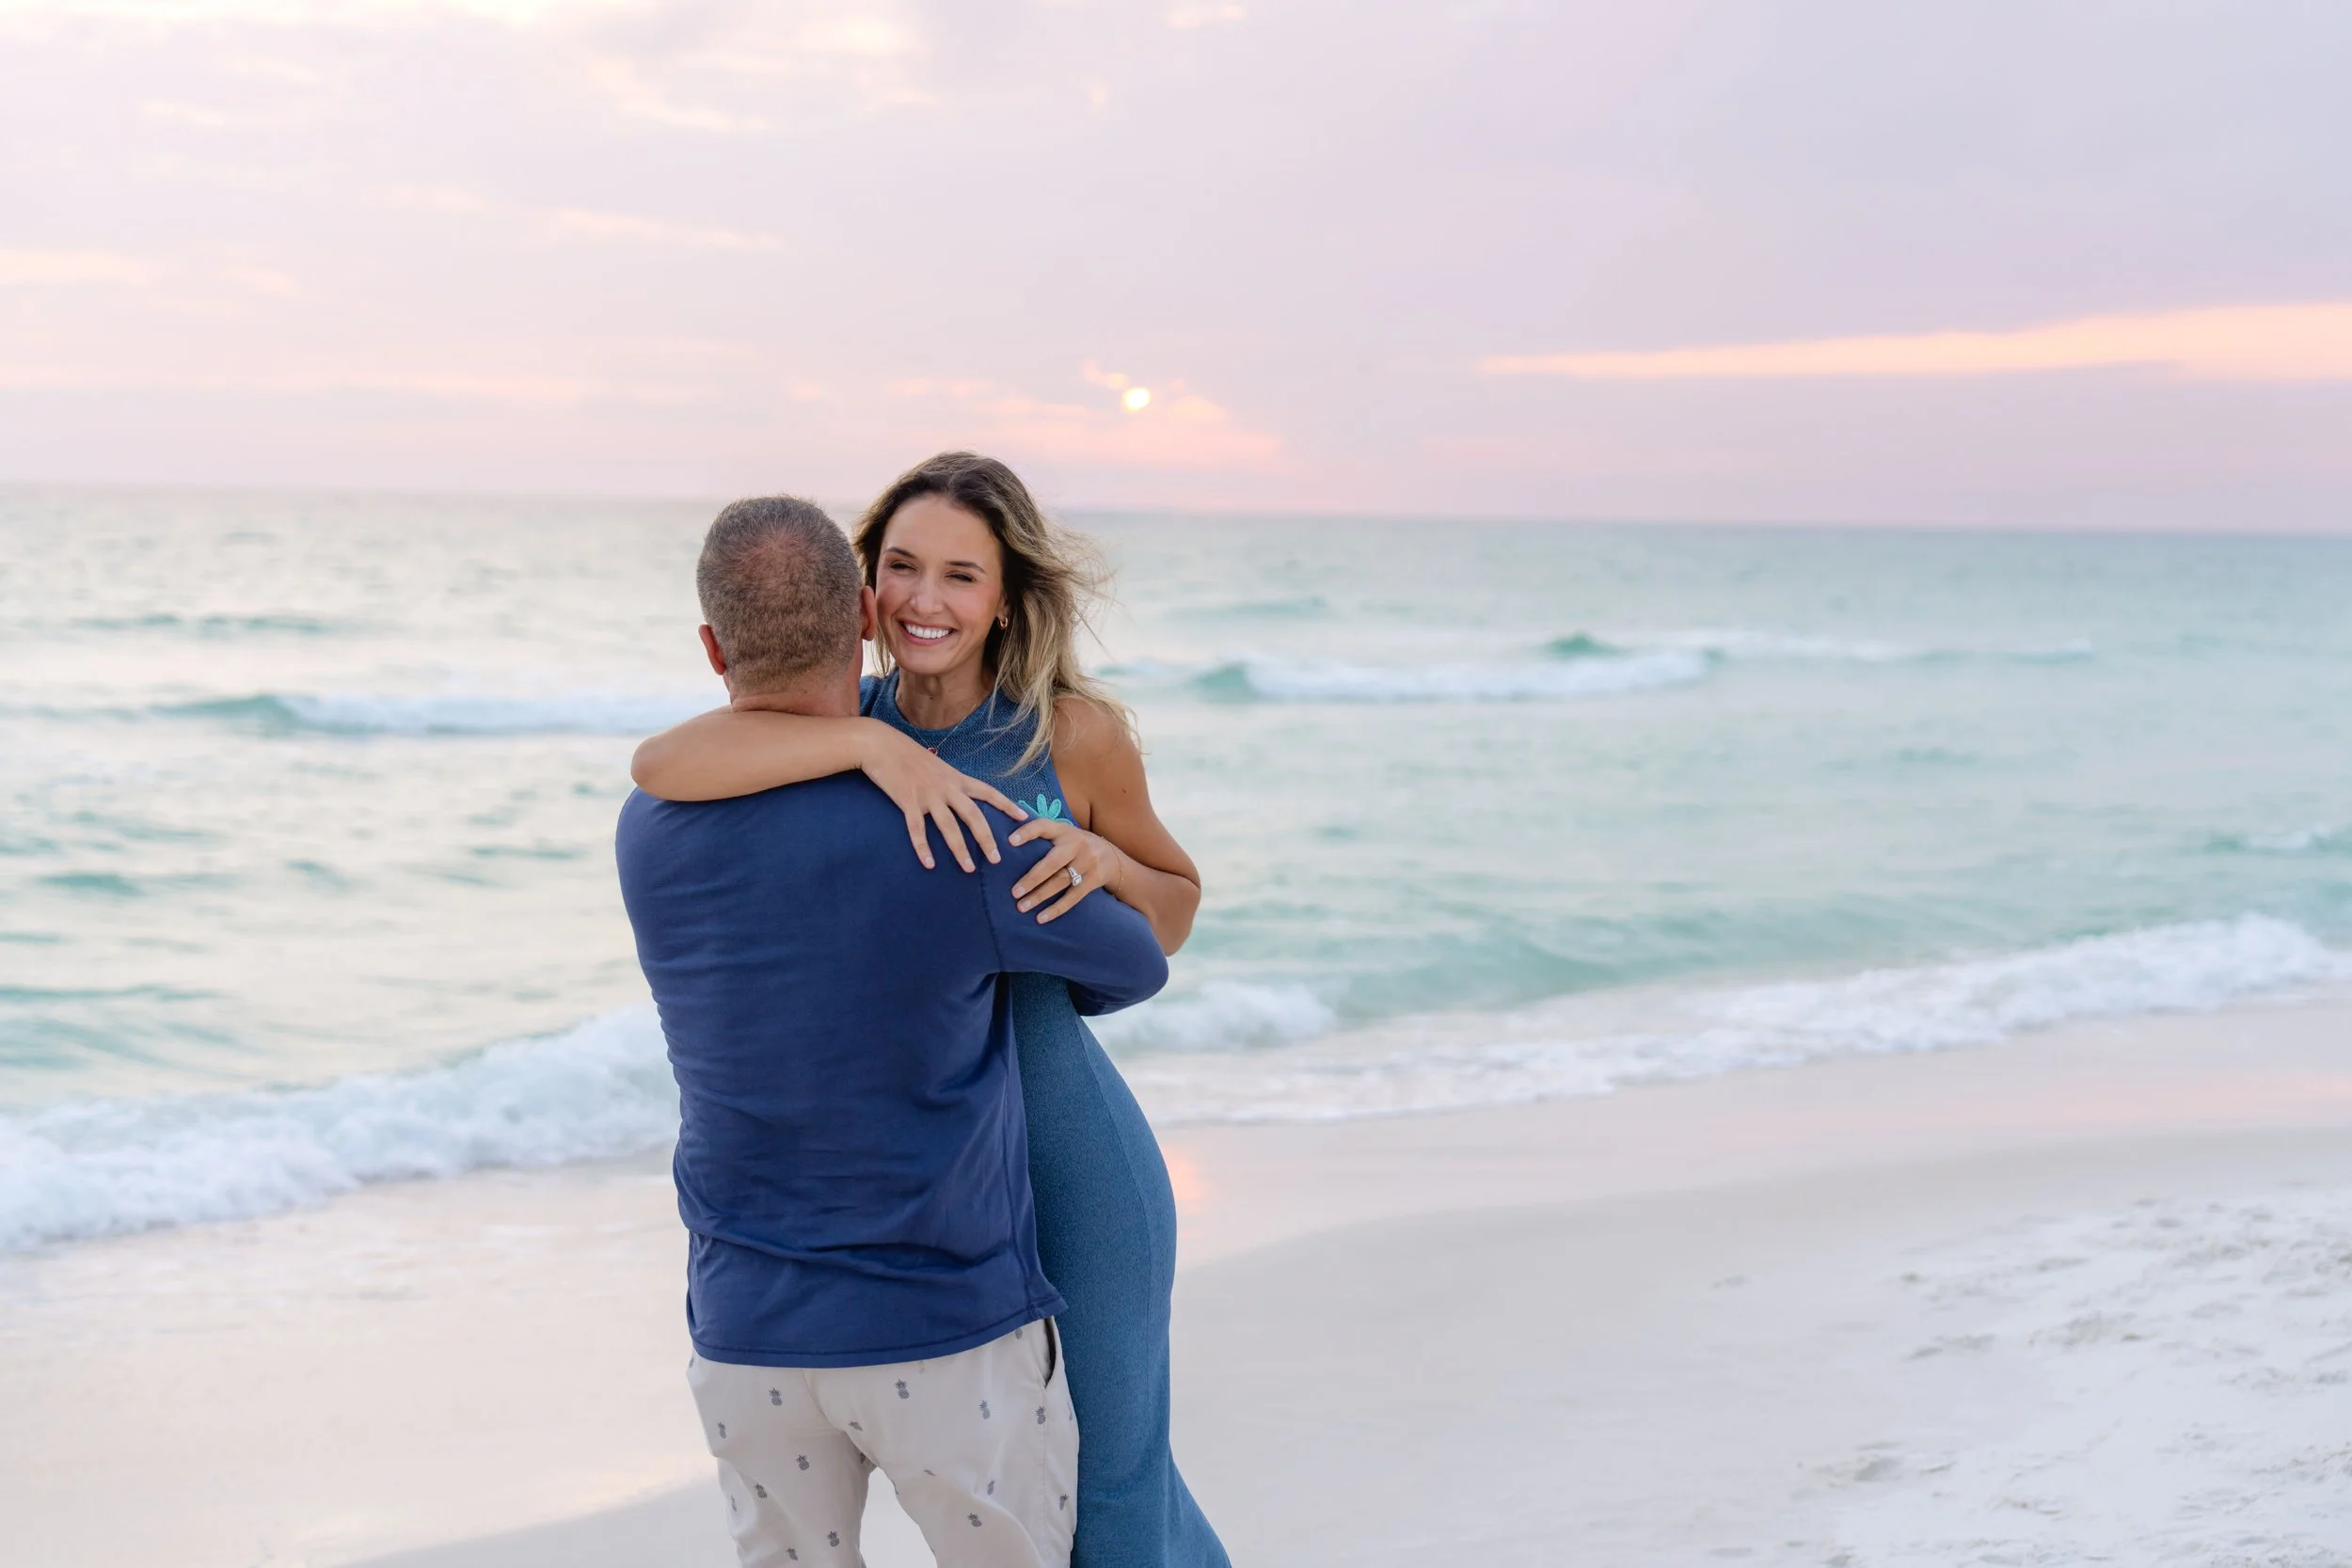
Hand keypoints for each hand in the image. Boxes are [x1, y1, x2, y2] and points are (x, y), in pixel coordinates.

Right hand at [857, 723, 1026, 871]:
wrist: (882, 745)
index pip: (988, 792)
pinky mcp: (908, 802)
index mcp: (956, 778)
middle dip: (986, 839)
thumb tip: (958, 795)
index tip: (1023, 817)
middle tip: (997, 859)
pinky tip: (929, 864)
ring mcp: (928, 795)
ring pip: (949, 827)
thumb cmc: (908, 755)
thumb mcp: (937, 765)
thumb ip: (949, 782)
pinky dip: (923, 848)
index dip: (1006, 805)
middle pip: (973, 816)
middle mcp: (947, 787)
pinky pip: (918, 829)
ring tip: (968, 869)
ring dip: (960, 850)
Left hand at [1008, 815, 1124, 921]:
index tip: (1010, 842)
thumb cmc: (1076, 845)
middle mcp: (1077, 845)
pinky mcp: (1093, 880)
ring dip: (1039, 896)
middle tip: (1014, 892)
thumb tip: (1007, 843)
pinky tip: (1041, 918)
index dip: (1027, 832)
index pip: (1043, 826)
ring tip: (1021, 907)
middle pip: (1052, 863)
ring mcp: (1087, 863)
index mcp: (1064, 831)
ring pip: (1060, 882)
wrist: (1112, 857)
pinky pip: (1073, 897)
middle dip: (1032, 878)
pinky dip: (1056, 909)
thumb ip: (1044, 836)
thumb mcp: (1065, 834)